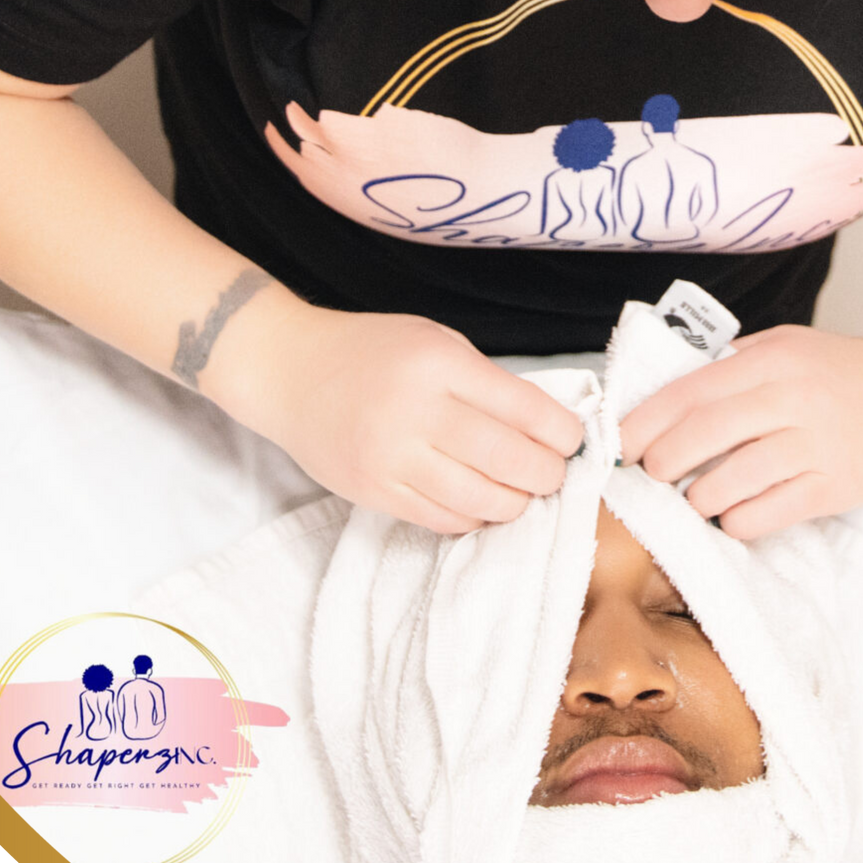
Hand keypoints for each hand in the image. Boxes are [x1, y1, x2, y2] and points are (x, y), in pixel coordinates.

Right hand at [210, 298, 584, 533]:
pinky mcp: (375, 493)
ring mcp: (393, 459)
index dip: (564, 433)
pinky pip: (445, 520)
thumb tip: (549, 427)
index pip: (526, 410)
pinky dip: (475, 517)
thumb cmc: (372, 351)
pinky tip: (480, 500)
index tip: (573, 440)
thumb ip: (486, 382)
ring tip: (520, 490)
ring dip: (516, 502)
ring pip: (482, 502)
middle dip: (548, 474)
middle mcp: (417, 413)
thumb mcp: (435, 342)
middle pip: (511, 462)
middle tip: (552, 472)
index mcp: (439, 365)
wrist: (289, 372)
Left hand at [616, 325, 862, 538]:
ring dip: (698, 497)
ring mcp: (816, 445)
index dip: (647, 421)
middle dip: (663, 462)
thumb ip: (728, 366)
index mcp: (771, 361)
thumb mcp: (780, 346)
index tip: (623, 442)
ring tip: (693, 498)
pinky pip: (768, 514)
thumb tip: (661, 399)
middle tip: (651, 474)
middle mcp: (792, 399)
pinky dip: (737, 521)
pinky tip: (731, 515)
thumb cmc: (831, 372)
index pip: (691, 391)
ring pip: (733, 481)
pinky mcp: (835, 487)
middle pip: (705, 435)